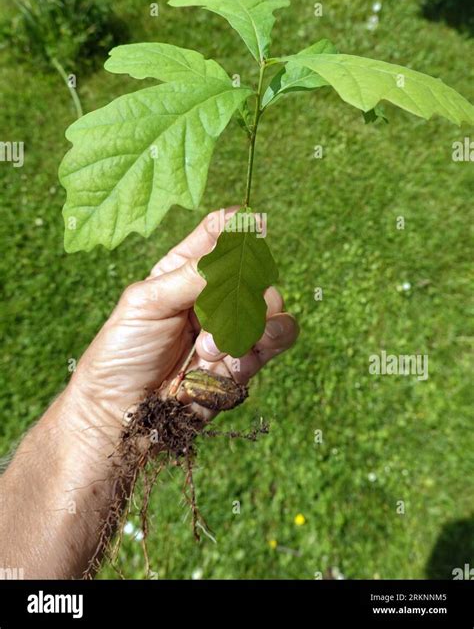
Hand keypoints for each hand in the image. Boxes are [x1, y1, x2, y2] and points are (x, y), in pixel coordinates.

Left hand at [70, 207, 298, 430]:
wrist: (121, 415)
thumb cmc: (122, 353)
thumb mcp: (146, 303)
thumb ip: (192, 275)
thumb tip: (234, 238)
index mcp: (184, 273)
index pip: (219, 237)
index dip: (239, 227)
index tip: (254, 221)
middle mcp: (213, 297)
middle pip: (255, 273)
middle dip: (243, 290)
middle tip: (212, 313)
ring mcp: (231, 329)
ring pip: (273, 307)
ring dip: (248, 325)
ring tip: (209, 349)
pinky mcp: (244, 361)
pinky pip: (275, 342)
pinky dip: (258, 348)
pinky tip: (227, 363)